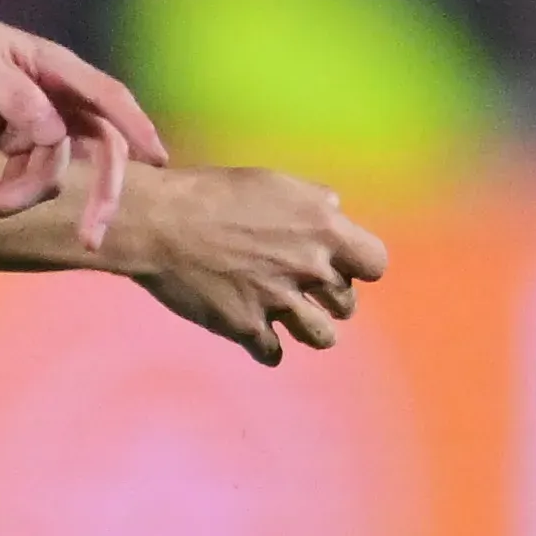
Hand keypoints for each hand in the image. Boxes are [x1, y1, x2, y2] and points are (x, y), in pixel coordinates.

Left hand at [0, 0, 166, 240]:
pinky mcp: (9, 138)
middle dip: (96, 196)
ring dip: (13, 198)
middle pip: (97, 150)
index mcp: (55, 70)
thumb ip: (15, 96)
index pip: (109, 100)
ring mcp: (34, 121)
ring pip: (50, 173)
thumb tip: (56, 136)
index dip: (138, 130)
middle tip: (88, 242)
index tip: (159, 164)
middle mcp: (55, 97)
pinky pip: (20, 176)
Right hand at [120, 164, 388, 363]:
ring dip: (306, 328)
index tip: (339, 265)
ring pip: (322, 338)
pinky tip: (252, 330)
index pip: (376, 264)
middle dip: (328, 299)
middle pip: (347, 305)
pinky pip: (274, 354)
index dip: (359, 267)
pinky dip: (265, 346)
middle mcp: (309, 268)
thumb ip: (313, 201)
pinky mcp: (248, 328)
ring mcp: (280, 302)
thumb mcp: (273, 181)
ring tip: (286, 316)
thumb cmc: (213, 192)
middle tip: (300, 287)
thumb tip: (335, 212)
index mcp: (323, 228)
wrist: (160, 221)